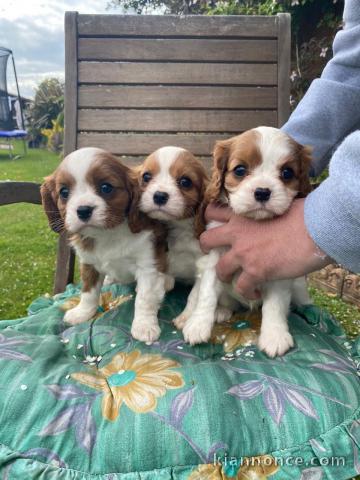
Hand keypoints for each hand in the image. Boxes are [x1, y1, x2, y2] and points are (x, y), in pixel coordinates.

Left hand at [200, 199, 330, 299]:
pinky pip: (242, 288)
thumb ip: (264, 215)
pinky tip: (256, 292)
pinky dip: (247, 292)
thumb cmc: (303, 214)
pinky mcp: (256, 271)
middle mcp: (237, 234)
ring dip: (225, 276)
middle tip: (215, 255)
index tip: (216, 228)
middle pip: (207, 241)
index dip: (210, 221)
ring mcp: (244, 254)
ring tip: (235, 280)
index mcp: (242, 216)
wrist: (315, 228)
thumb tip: (270, 220)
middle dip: (207, 249)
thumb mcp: (275, 207)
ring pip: (220, 269)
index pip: (214, 213)